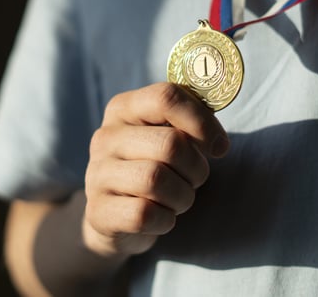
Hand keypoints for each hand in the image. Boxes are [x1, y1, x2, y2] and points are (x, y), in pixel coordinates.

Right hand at [82, 83, 228, 256]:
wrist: (113, 216)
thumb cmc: (151, 167)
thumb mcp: (165, 137)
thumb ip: (188, 124)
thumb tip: (218, 141)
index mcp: (123, 109)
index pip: (166, 97)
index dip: (202, 121)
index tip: (219, 146)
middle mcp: (106, 137)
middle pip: (170, 144)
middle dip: (196, 167)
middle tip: (195, 179)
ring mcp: (97, 174)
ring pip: (156, 180)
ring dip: (182, 196)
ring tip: (178, 199)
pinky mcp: (98, 211)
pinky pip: (144, 214)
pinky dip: (165, 220)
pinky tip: (162, 218)